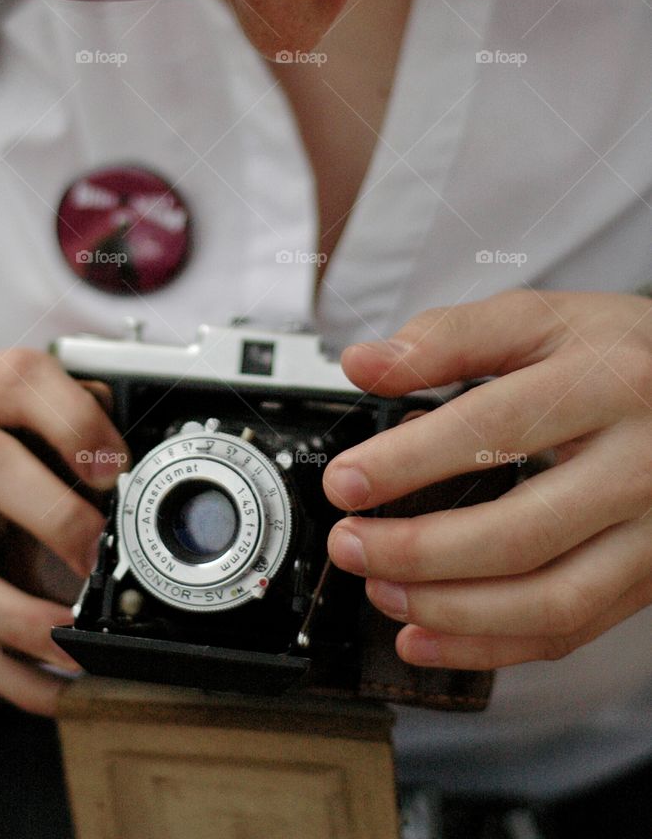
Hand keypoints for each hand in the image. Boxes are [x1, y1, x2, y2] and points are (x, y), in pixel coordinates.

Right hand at [0, 347, 128, 714]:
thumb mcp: (25, 403)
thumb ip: (78, 419)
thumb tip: (139, 467)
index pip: (20, 383)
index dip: (76, 425)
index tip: (119, 470)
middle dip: (48, 513)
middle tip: (97, 550)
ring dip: (17, 615)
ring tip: (74, 641)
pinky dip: (6, 670)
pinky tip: (54, 687)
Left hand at [322, 289, 651, 670]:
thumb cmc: (617, 354)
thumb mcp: (541, 319)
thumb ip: (449, 338)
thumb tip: (364, 363)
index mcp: (605, 383)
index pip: (496, 427)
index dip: (411, 460)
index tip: (345, 481)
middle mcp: (638, 463)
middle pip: (523, 532)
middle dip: (420, 551)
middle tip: (351, 544)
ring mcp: (651, 531)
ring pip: (550, 600)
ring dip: (451, 611)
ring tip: (381, 590)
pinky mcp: (649, 577)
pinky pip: (569, 630)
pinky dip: (489, 646)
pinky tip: (425, 636)